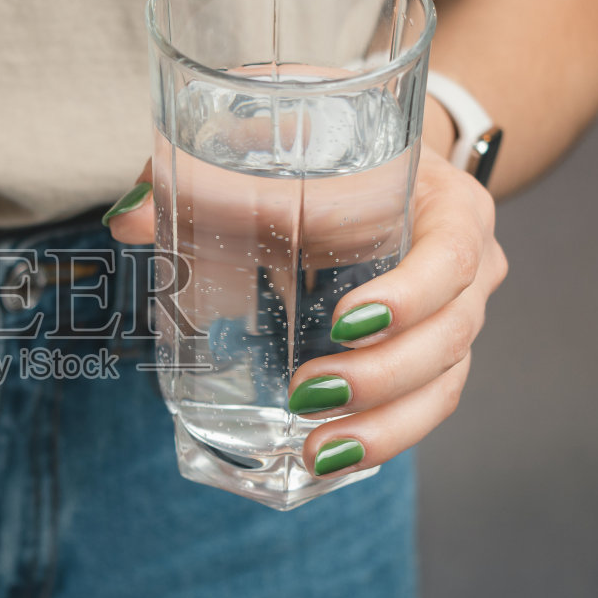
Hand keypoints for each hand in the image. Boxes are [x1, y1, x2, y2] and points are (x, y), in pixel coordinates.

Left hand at [104, 144, 506, 476]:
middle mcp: (467, 265)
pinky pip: (420, 406)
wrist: (371, 159)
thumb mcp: (282, 138)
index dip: (408, 295)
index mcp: (447, 204)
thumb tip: (131, 219)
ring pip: (441, 385)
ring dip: (382, 427)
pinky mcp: (428, 358)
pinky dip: (380, 438)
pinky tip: (329, 459)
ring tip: (316, 451)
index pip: (451, 255)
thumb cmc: (328, 147)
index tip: (343, 323)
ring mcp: (452, 318)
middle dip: (381, 378)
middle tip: (306, 397)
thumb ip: (209, 170)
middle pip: (450, 335)